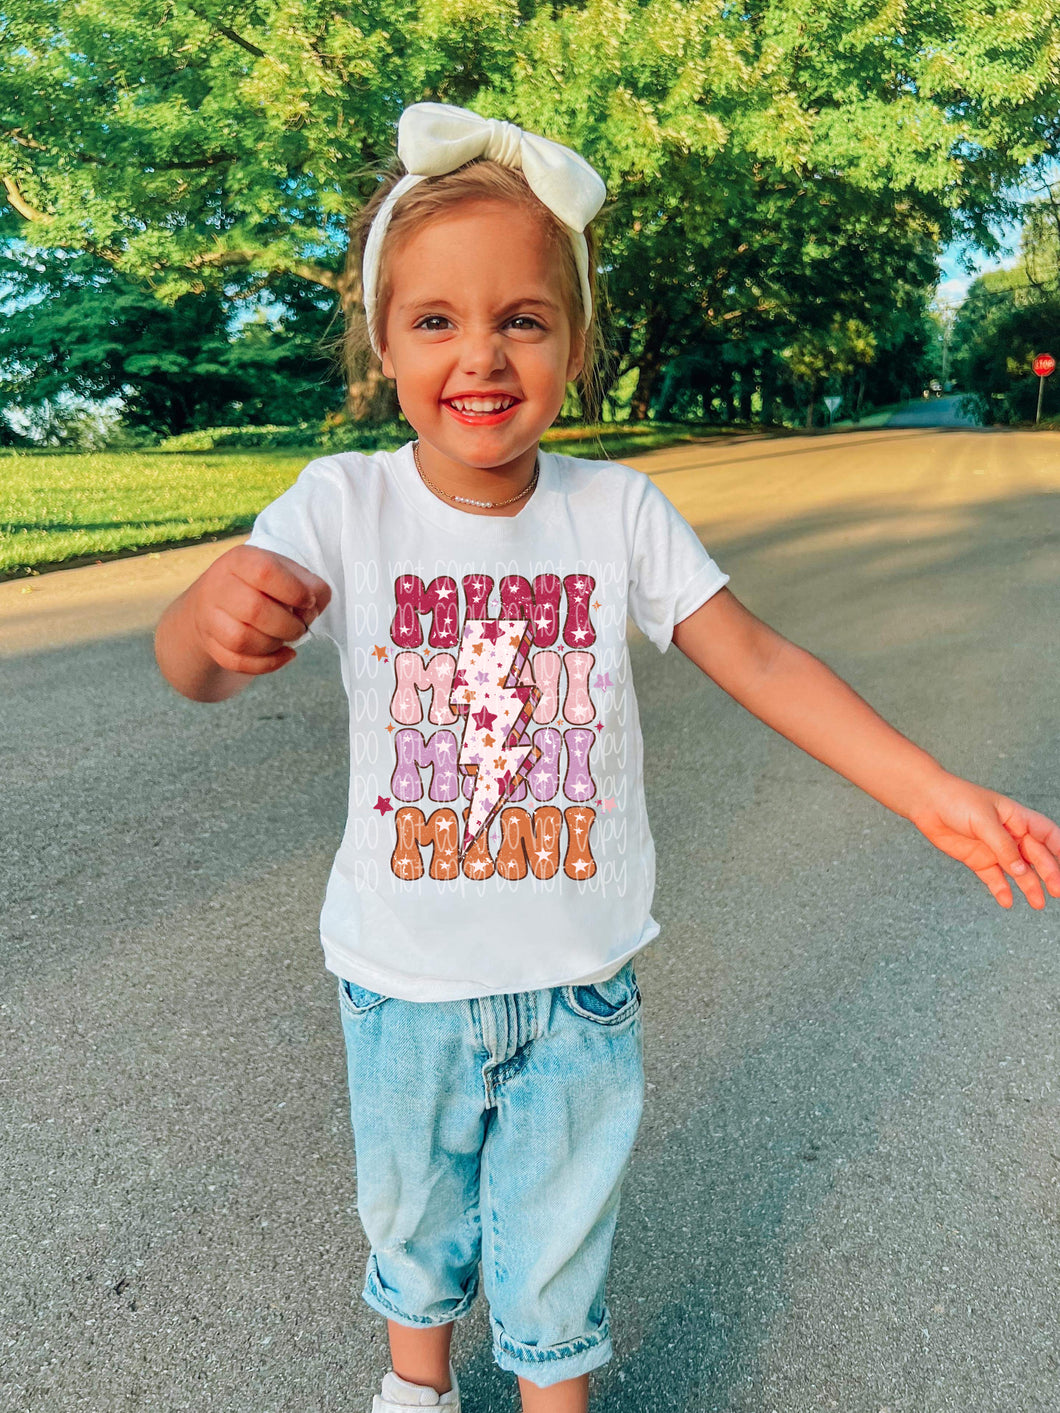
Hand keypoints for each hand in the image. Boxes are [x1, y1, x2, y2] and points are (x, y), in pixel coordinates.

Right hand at [190, 544, 331, 675]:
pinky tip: (283, 655)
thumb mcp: (286, 572)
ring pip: (241, 640)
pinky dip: (266, 664)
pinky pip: (236, 662)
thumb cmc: (261, 585)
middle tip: (300, 627)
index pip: (265, 572)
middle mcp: (219, 585)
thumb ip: (310, 585)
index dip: (294, 591)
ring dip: (275, 645)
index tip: (308, 602)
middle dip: (288, 625)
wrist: (217, 600)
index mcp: (241, 560)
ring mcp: (210, 616)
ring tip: (287, 638)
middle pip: (254, 610)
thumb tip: (315, 605)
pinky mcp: (210, 643)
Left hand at [909, 773, 1059, 909]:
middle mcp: (1009, 835)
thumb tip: (1021, 870)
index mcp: (1017, 818)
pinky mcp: (978, 859)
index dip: (1059, 849)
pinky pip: (993, 878)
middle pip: (1036, 856)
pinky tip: (1007, 902)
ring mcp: (994, 848)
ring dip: (1029, 886)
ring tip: (1038, 903)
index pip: (1047, 834)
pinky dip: (1001, 889)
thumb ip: (1003, 847)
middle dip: (1048, 873)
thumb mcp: (984, 820)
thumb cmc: (957, 799)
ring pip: (1017, 871)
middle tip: (1056, 890)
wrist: (925, 801)